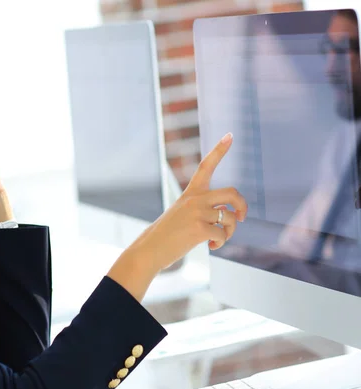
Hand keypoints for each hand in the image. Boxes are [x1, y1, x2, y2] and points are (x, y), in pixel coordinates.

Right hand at [107, 132, 247, 300]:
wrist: (149, 250)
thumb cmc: (166, 235)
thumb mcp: (183, 215)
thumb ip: (204, 210)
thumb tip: (231, 216)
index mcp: (190, 193)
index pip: (206, 166)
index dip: (220, 150)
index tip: (230, 135)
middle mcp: (195, 199)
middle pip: (232, 193)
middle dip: (242, 206)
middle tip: (241, 218)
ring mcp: (198, 212)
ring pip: (230, 218)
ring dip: (229, 232)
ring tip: (216, 240)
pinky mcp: (200, 228)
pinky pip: (223, 234)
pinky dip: (220, 243)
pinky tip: (209, 247)